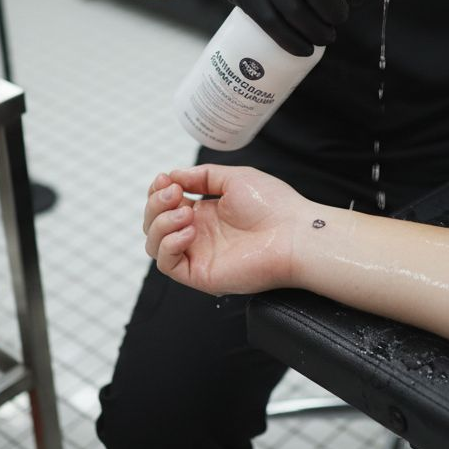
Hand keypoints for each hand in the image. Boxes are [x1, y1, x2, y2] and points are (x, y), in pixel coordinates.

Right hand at [144, 165, 307, 295]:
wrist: (295, 234)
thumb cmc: (274, 206)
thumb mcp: (235, 177)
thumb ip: (202, 175)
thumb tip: (174, 174)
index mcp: (205, 212)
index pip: (165, 205)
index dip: (157, 192)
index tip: (166, 179)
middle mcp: (199, 234)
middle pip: (154, 223)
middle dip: (155, 204)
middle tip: (175, 193)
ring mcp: (198, 254)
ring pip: (154, 244)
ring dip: (160, 223)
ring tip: (186, 212)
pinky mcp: (201, 274)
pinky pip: (167, 264)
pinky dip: (168, 244)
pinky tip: (189, 231)